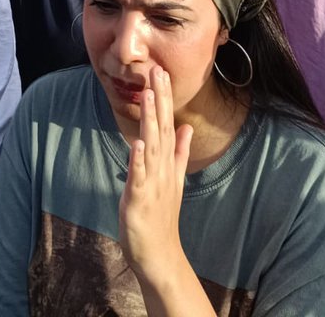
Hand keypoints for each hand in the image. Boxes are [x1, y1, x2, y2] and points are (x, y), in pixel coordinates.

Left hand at [119, 66, 191, 287]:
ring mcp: (153, 183)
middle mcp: (163, 169)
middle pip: (162, 129)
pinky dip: (139, 161)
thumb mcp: (172, 178)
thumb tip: (186, 126)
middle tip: (157, 71)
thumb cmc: (161, 215)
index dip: (164, 98)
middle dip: (160, 100)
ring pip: (152, 147)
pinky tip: (138, 144)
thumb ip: (180, 152)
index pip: (168, 123)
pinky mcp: (139, 200)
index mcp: (168, 162)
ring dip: (152, 122)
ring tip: (150, 96)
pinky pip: (139, 177)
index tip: (161, 71)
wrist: (160, 254)